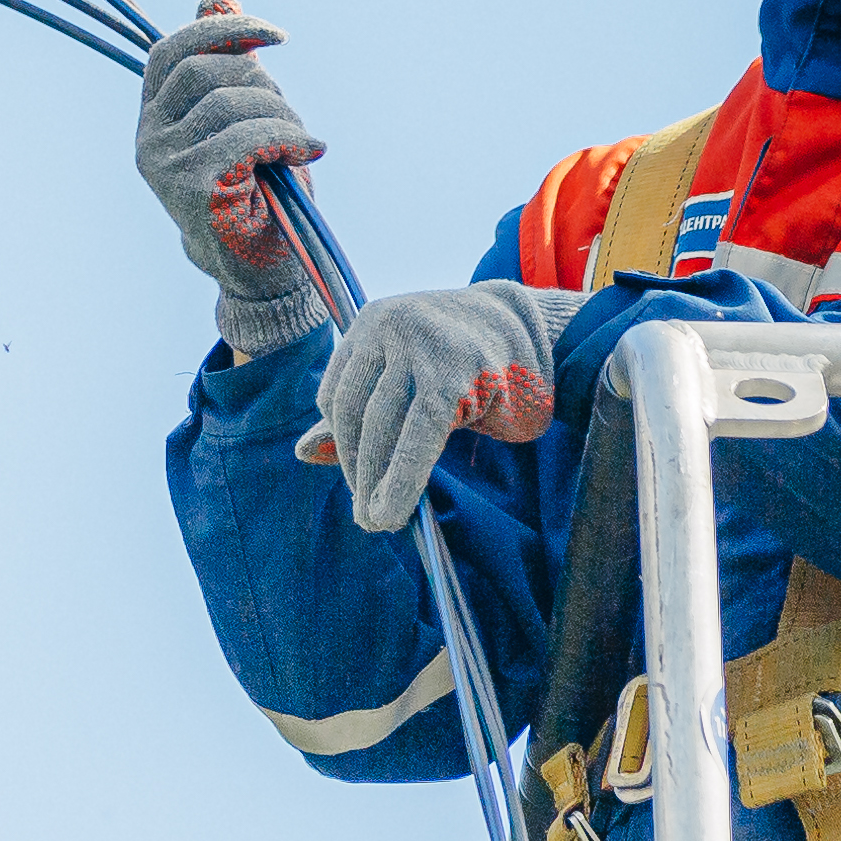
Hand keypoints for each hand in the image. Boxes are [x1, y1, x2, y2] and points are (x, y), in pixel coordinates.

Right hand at [136, 0, 325, 355]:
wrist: (262, 272)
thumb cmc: (258, 192)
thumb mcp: (246, 117)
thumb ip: (229, 64)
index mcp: (155, 117)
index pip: (172, 50)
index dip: (224, 31)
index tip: (277, 37)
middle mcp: (148, 139)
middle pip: (206, 70)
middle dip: (264, 83)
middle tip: (293, 119)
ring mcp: (164, 165)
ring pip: (231, 103)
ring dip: (283, 117)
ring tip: (301, 146)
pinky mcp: (190, 188)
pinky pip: (245, 138)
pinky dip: (287, 140)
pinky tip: (308, 155)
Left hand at [306, 281, 582, 532]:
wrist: (540, 333)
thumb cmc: (471, 364)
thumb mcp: (408, 379)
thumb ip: (359, 412)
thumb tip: (301, 453)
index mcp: (372, 321)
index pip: (336, 395)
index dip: (341, 446)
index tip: (360, 482)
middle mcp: (391, 325)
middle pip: (355, 412)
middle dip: (356, 470)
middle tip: (365, 514)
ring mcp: (423, 345)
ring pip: (382, 426)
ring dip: (376, 481)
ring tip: (379, 518)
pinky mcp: (457, 373)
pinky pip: (418, 437)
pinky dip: (403, 479)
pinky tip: (396, 510)